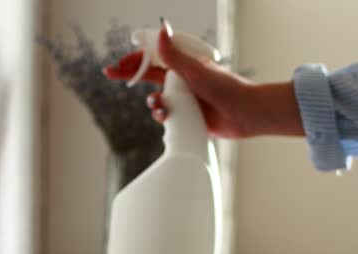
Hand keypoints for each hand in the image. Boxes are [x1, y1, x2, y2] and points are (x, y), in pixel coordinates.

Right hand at [103, 19, 304, 138]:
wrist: (245, 114)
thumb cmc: (226, 88)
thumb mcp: (196, 70)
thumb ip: (175, 55)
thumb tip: (161, 31)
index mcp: (183, 63)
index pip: (152, 57)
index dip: (134, 59)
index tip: (118, 64)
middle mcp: (182, 79)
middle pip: (148, 74)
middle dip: (130, 75)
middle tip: (112, 74)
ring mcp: (184, 98)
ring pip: (156, 98)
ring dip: (152, 102)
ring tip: (158, 105)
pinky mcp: (187, 116)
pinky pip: (166, 116)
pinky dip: (162, 116)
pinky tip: (166, 118)